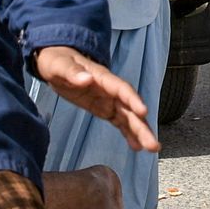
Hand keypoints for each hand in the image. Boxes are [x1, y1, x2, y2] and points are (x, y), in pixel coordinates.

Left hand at [33, 46, 160, 152]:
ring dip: (140, 132)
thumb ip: (72, 72)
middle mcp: (110, 90)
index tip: (144, 112)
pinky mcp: (104, 109)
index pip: (121, 89)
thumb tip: (86, 78)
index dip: (133, 100)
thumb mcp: (59, 65)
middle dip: (142, 126)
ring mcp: (109, 100)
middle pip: (130, 108)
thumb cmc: (57, 60)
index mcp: (102, 77)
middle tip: (153, 143)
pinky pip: (119, 122)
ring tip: (152, 148)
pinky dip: (128, 134)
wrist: (56, 62)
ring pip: (129, 118)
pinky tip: (136, 147)